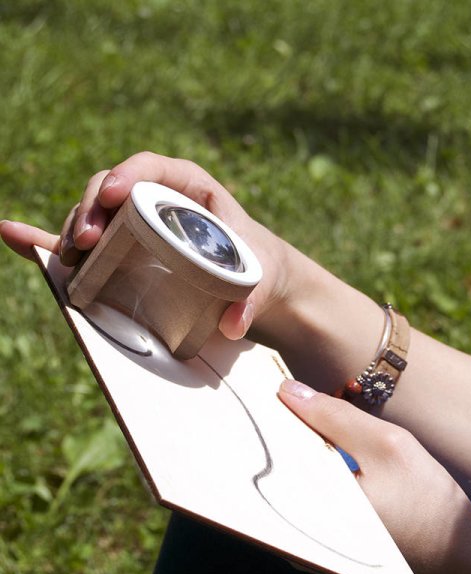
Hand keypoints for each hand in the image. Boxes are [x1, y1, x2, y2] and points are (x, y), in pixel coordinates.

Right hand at [0, 152, 295, 340]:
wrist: (254, 281)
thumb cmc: (257, 267)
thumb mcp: (260, 276)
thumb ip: (251, 297)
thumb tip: (233, 324)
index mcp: (190, 189)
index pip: (151, 168)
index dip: (127, 175)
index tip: (113, 196)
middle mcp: (156, 202)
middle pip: (112, 190)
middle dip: (91, 209)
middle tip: (87, 241)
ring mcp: (136, 226)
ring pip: (94, 217)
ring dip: (74, 232)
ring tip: (72, 258)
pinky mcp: (124, 251)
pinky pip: (84, 241)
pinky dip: (46, 238)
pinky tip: (11, 233)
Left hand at [277, 379, 469, 573]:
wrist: (462, 557)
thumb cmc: (427, 502)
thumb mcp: (385, 445)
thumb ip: (335, 417)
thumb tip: (288, 391)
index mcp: (308, 510)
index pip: (268, 454)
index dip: (269, 416)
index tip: (269, 388)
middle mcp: (302, 530)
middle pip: (277, 466)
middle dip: (286, 429)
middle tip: (293, 396)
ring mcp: (315, 538)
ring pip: (293, 477)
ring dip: (301, 445)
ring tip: (311, 415)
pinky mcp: (329, 537)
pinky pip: (309, 492)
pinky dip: (314, 464)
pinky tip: (326, 444)